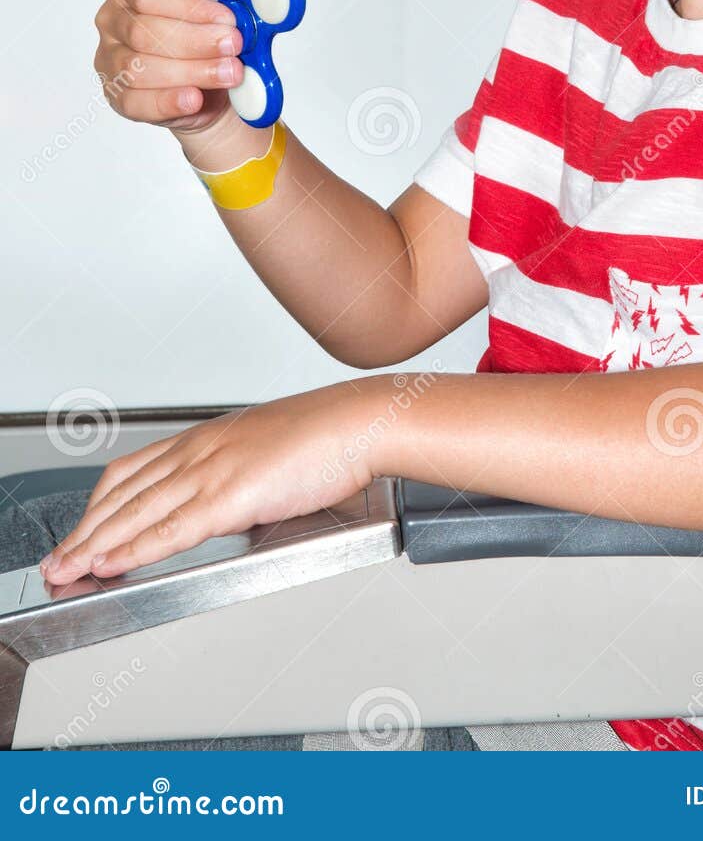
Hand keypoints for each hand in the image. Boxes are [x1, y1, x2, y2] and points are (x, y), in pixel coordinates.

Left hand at [38, 381, 380, 584]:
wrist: (358, 422)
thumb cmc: (326, 437)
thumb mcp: (264, 450)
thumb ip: (236, 476)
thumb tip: (228, 507)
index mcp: (205, 439)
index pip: (131, 472)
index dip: (97, 506)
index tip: (78, 531)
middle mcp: (198, 450)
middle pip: (120, 494)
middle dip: (81, 532)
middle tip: (55, 561)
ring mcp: (211, 470)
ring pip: (134, 513)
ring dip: (93, 544)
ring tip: (67, 569)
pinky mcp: (230, 495)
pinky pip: (169, 530)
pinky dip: (132, 550)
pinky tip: (110, 564)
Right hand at [94, 0, 248, 133]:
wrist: (207, 86)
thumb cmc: (207, 38)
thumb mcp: (222, 9)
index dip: (190, 7)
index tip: (227, 19)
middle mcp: (112, 20)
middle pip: (144, 31)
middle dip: (196, 41)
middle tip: (234, 46)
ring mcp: (109, 59)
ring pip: (140, 68)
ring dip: (191, 71)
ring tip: (230, 73)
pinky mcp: (117, 96)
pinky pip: (136, 102)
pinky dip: (168, 101)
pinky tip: (195, 98)